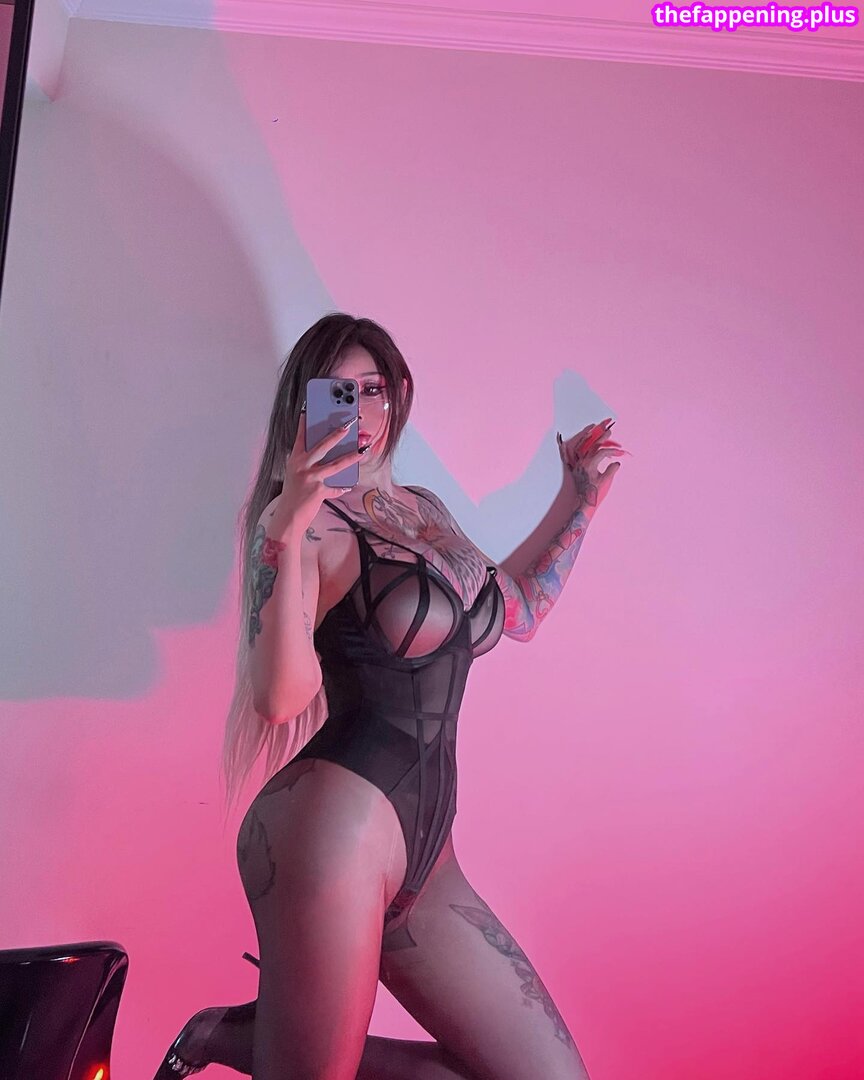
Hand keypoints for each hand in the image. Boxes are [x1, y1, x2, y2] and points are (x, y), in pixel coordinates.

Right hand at [269, 412, 366, 536]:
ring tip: (363, 449)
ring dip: (351, 456)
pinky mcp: (319, 490)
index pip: (300, 438)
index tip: (308, 411)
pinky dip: (342, 487)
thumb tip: (326, 457)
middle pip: (322, 446)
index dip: (304, 424)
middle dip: (336, 435)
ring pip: (335, 464)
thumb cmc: (292, 497)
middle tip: (348, 425)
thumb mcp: (295, 476)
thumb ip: (307, 465)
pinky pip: (336, 487)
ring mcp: (311, 478)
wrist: (288, 518)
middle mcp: (302, 467)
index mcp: (294, 461)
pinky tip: (348, 485)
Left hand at [556, 417, 629, 511]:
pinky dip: (569, 445)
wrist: (583, 504)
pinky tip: (566, 438)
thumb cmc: (594, 494)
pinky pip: (570, 453)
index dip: (612, 451)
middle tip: (608, 425)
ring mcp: (577, 464)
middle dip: (600, 434)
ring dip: (588, 435)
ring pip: (581, 445)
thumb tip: (617, 462)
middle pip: (591, 444)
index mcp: (589, 465)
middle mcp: (581, 462)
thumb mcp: (605, 482)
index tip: (621, 452)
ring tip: (593, 426)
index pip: (602, 452)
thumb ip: (611, 470)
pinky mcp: (574, 467)